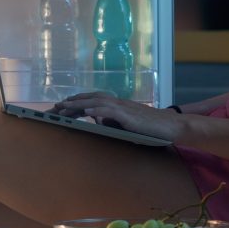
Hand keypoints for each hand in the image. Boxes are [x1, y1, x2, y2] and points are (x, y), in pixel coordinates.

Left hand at [49, 91, 184, 141]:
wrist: (172, 126)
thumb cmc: (151, 129)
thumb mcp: (126, 126)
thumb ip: (110, 122)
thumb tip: (95, 119)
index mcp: (118, 106)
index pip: (94, 100)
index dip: (78, 102)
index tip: (63, 106)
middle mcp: (119, 103)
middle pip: (92, 98)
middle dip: (73, 102)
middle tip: (56, 106)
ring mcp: (124, 108)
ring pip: (98, 101)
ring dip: (80, 103)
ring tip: (65, 106)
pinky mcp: (130, 115)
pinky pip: (111, 110)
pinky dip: (97, 110)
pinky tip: (86, 111)